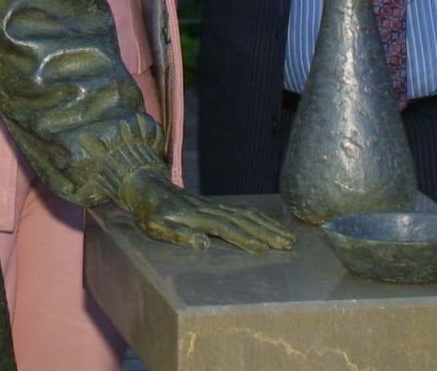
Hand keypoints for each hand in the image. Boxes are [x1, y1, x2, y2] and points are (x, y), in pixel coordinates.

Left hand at [116, 169, 294, 251]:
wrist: (148, 187)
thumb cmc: (150, 213)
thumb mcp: (157, 227)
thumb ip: (179, 235)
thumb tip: (203, 244)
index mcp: (198, 217)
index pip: (226, 229)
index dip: (245, 239)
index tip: (264, 249)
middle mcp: (210, 210)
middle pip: (243, 221)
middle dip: (267, 232)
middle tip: (289, 243)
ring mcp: (214, 206)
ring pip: (246, 215)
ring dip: (268, 225)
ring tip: (288, 236)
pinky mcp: (215, 206)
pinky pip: (241, 211)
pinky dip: (258, 217)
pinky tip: (269, 224)